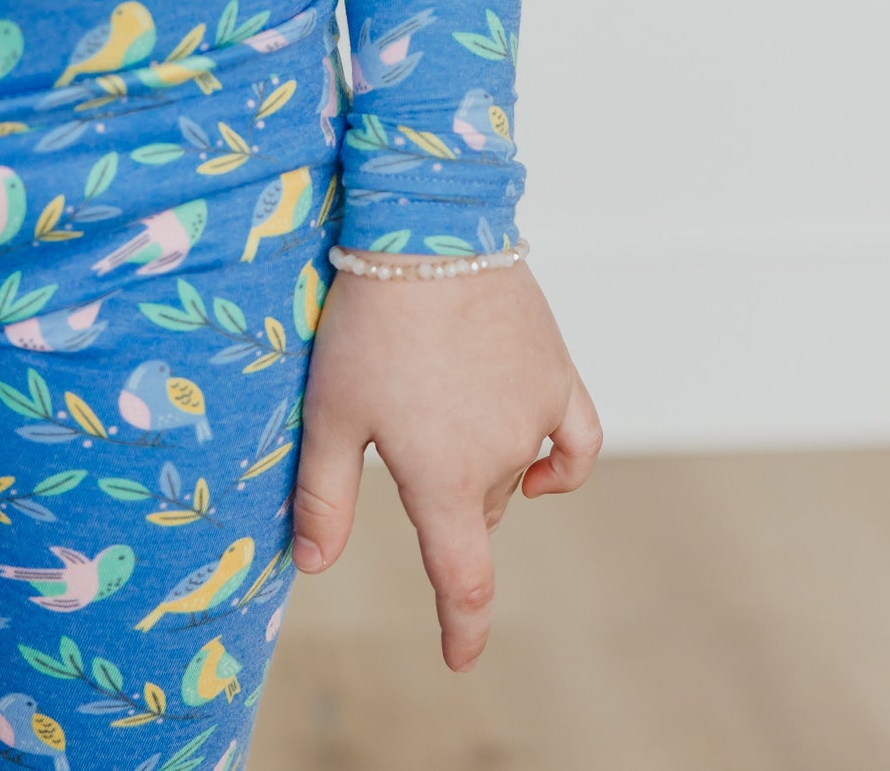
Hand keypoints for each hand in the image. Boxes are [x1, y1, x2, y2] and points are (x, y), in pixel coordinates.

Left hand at [291, 259, 601, 670]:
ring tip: (437, 419)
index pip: (464, 581)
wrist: (431, 232)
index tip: (459, 656)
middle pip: (477, 512)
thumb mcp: (330, 413)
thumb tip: (313, 564)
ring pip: (512, 475)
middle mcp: (502, 459)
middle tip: (399, 447)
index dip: (462, 627)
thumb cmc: (369, 324)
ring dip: (482, 472)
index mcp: (445, 482)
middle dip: (445, 505)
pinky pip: (576, 441)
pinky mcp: (557, 371)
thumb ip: (324, 497)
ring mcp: (538, 415)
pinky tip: (540, 469)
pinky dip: (559, 465)